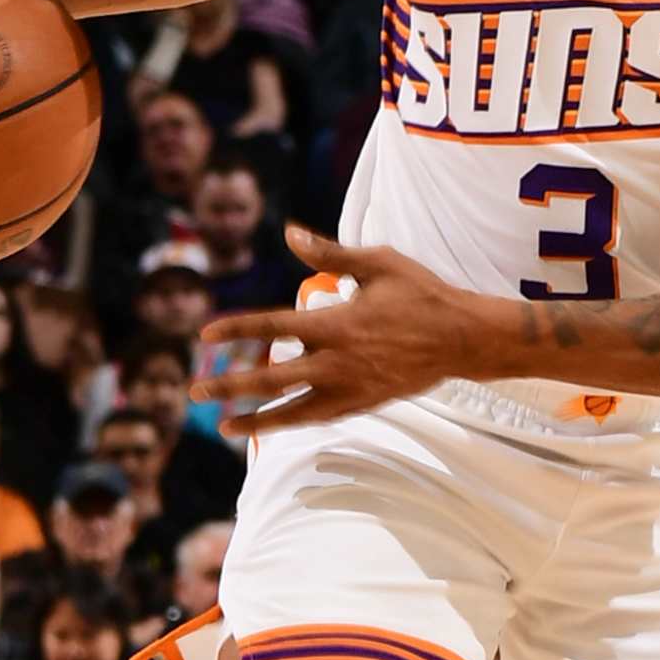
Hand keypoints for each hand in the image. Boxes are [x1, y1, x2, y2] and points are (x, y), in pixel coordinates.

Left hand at [193, 227, 501, 436]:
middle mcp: (336, 361)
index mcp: (335, 323)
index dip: (236, 329)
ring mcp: (350, 387)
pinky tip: (273, 426)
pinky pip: (320, 418)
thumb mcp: (377, 263)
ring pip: (292, 410)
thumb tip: (290, 233)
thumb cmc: (421, 294)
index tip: (206, 336)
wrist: (463, 338)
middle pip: (271, 377)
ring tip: (224, 425)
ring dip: (255, 418)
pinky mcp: (364, 403)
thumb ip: (329, 252)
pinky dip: (292, 423)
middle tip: (196, 390)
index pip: (272, 327)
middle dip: (230, 385)